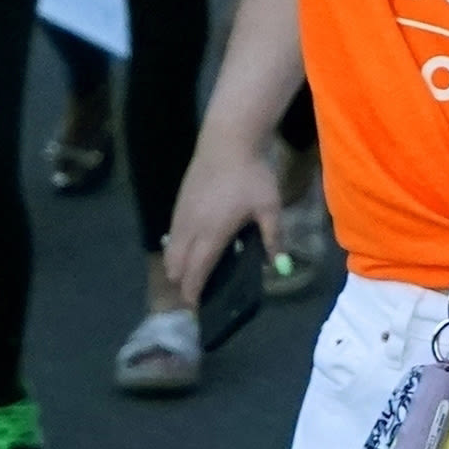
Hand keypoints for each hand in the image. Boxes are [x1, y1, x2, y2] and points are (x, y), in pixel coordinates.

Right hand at [160, 136, 285, 303]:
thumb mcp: (269, 206)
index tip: (195, 307)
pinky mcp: (177, 203)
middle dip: (183, 283)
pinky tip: (190, 246)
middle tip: (196, 291)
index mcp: (211, 235)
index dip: (193, 292)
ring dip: (176, 266)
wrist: (228, 141)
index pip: (196, 273)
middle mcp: (190, 229)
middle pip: (176, 267)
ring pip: (170, 251)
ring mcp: (180, 215)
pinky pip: (171, 235)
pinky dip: (176, 248)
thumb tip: (279, 265)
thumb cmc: (252, 175)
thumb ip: (273, 237)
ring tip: (192, 273)